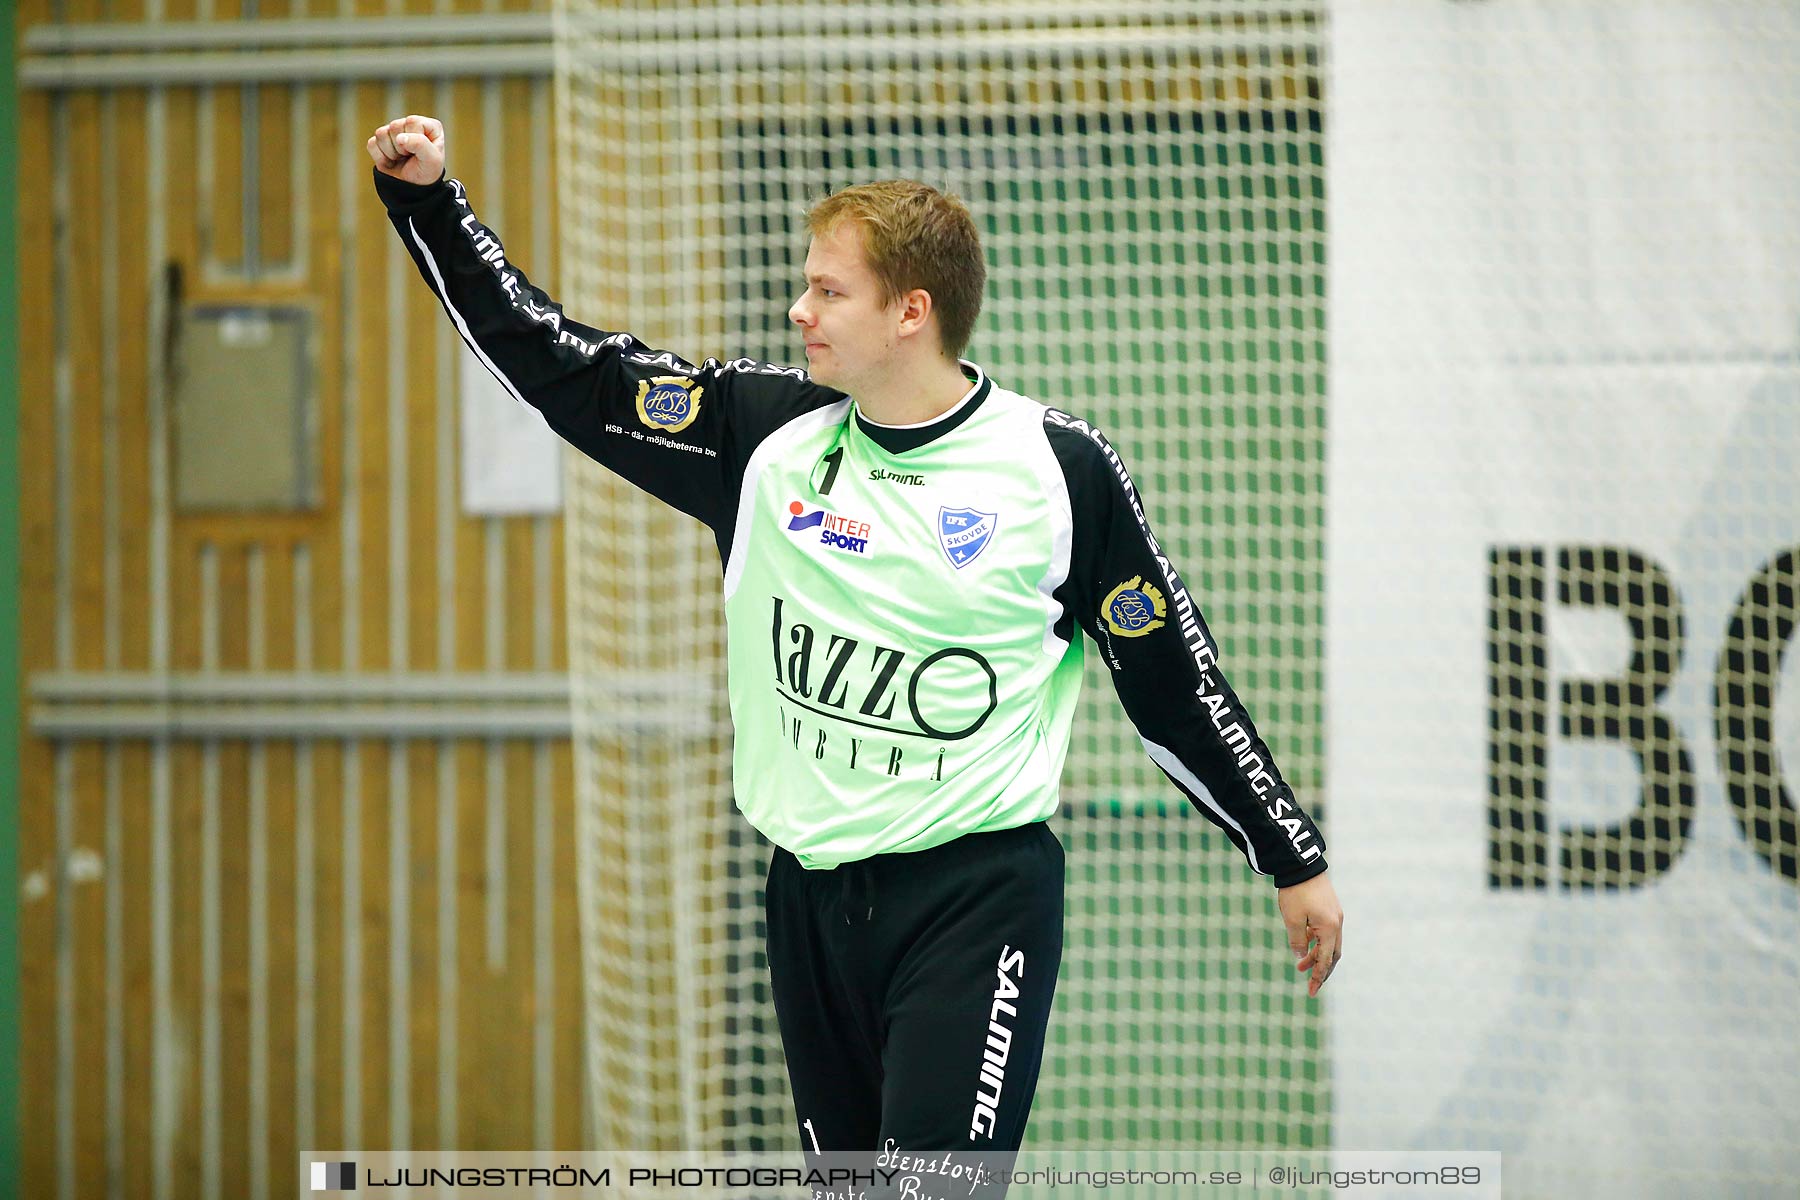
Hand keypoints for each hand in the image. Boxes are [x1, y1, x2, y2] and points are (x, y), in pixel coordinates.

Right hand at [367, 114, 444, 185]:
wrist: (414, 189)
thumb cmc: (427, 172)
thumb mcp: (432, 160)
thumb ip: (420, 144)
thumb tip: (399, 137)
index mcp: (428, 125)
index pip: (412, 122)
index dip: (414, 139)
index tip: (421, 152)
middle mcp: (409, 125)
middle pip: (395, 126)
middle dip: (402, 147)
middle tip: (410, 156)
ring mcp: (393, 132)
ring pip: (381, 134)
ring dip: (392, 152)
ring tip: (402, 158)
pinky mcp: (379, 142)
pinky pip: (372, 144)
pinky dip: (381, 157)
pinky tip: (391, 161)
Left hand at [1277, 870, 1342, 998]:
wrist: (1301, 865)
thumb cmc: (1295, 892)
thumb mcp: (1292, 920)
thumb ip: (1297, 942)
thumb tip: (1300, 959)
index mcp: (1329, 929)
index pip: (1325, 961)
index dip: (1318, 977)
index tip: (1311, 992)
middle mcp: (1337, 924)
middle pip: (1332, 956)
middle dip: (1322, 971)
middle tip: (1310, 985)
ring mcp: (1335, 916)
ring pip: (1330, 944)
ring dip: (1318, 957)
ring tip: (1300, 966)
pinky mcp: (1331, 909)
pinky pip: (1327, 933)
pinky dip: (1318, 943)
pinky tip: (1305, 944)